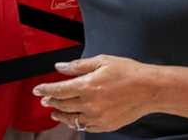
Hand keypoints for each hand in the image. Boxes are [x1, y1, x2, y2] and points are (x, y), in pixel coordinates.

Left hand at [33, 55, 155, 133]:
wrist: (150, 89)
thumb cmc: (129, 72)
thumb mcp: (102, 61)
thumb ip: (78, 66)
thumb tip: (61, 67)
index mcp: (88, 86)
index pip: (58, 90)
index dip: (45, 89)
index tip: (37, 90)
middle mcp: (90, 104)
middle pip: (62, 104)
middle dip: (51, 101)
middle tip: (44, 99)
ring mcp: (98, 117)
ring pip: (71, 118)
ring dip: (60, 114)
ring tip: (54, 111)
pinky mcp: (105, 125)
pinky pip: (85, 126)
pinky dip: (76, 122)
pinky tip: (74, 119)